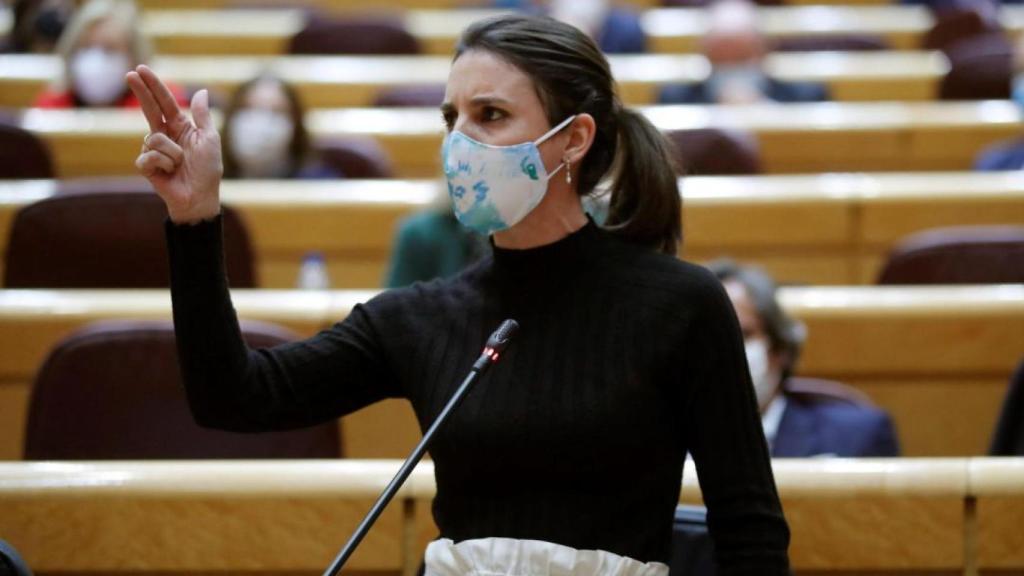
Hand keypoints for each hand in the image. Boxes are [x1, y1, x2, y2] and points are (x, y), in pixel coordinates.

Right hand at [126, 65, 222, 223]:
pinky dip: (164, 164)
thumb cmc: (207, 171)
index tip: (140, 69)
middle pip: (149, 108)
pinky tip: (169, 173)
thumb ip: (202, 116)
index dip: (153, 86)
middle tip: (130, 73)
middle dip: (140, 91)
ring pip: (154, 138)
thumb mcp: (209, 140)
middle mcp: (164, 134)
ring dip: (172, 153)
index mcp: (180, 126)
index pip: (164, 102)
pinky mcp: (145, 165)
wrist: (199, 198)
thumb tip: (200, 91)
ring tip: (179, 166)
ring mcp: (152, 149)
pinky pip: (149, 155)